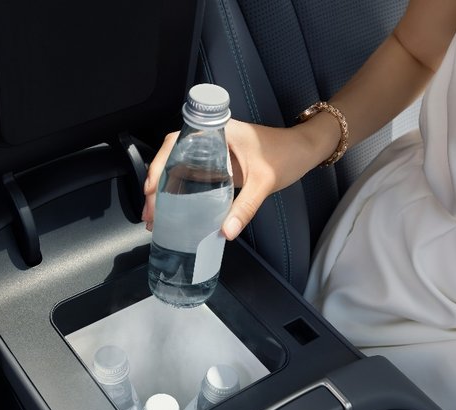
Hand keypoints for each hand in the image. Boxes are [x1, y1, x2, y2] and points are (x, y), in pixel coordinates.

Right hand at [142, 119, 327, 239]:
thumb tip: (225, 232)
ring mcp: (211, 153)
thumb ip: (245, 207)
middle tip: (150, 211)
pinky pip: (190, 176)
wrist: (305, 150)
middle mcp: (209, 139)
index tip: (151, 187)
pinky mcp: (216, 166)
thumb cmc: (286, 155)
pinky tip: (172, 211)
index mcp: (217, 132)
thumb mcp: (265, 182)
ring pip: (177, 168)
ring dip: (163, 190)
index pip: (176, 142)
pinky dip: (178, 192)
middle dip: (155, 184)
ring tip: (154, 215)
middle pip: (171, 157)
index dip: (159, 163)